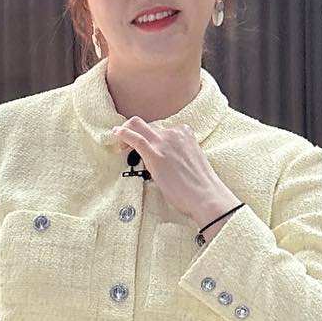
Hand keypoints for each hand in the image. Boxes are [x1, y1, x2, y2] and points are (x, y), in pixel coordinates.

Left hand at [112, 119, 236, 228]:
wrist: (206, 195)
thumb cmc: (199, 185)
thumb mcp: (189, 161)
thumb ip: (177, 154)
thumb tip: (164, 160)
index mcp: (184, 133)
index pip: (160, 129)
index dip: (148, 136)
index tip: (141, 145)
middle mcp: (174, 133)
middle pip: (147, 125)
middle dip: (134, 132)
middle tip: (126, 147)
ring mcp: (164, 142)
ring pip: (138, 126)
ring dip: (126, 134)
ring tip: (121, 148)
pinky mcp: (155, 154)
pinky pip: (135, 138)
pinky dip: (123, 134)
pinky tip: (115, 135)